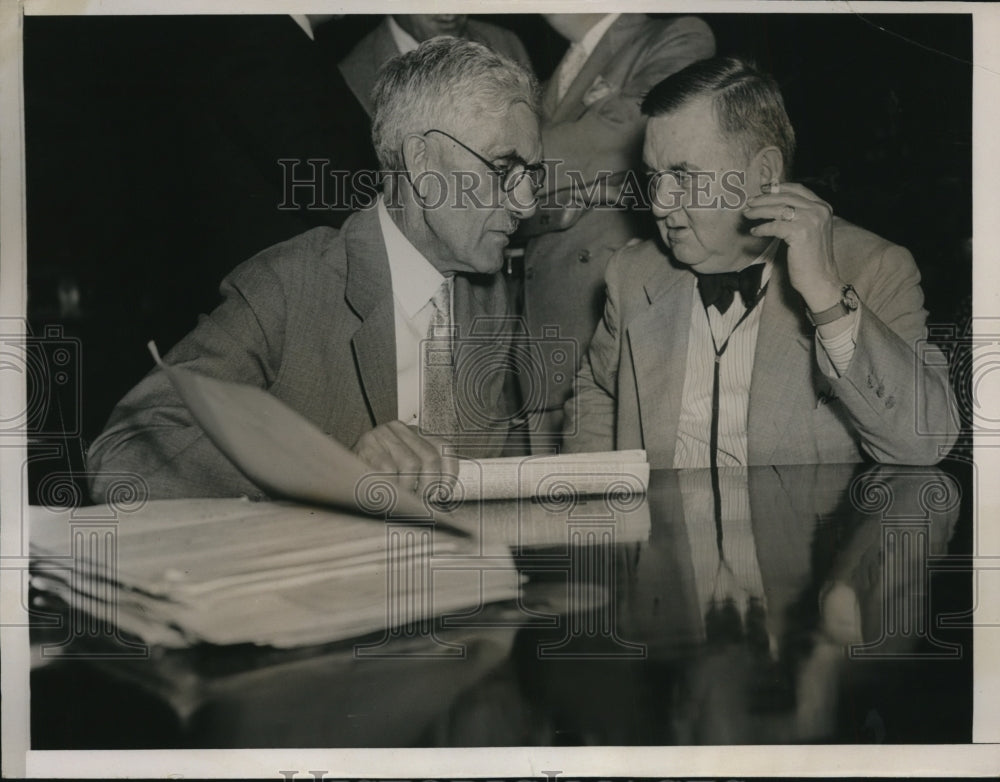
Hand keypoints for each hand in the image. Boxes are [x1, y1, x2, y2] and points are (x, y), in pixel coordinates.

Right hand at [352, 421, 457, 498]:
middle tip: (422, 501)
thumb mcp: (403, 468)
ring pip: (412, 465)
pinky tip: (388, 492)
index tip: (444, 493)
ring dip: (409, 488)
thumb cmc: (375, 471)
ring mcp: (384, 436)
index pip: (443, 448)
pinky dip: (392, 486)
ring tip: (402, 497)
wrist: (339, 467)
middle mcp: (401, 430)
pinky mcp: (369, 445)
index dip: (449, 473)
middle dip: (429, 486)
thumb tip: (442, 496)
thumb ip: (423, 474)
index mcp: (415, 433)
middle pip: (430, 458)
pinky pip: (390, 470)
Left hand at [743, 182, 842, 312]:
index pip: (797, 189)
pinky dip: (762, 228)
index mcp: (823, 207)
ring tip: (747, 214)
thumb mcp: (811, 230)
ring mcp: (810, 220)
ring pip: (777, 210)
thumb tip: (775, 204)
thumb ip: (800, 215)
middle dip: (764, 199)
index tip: (763, 189)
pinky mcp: (799, 233)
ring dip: (758, 211)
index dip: (778, 188)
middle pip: (785, 197)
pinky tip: (754, 232)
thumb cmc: (812, 258)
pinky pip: (774, 226)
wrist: (820, 279)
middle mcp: (819, 210)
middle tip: (749, 202)